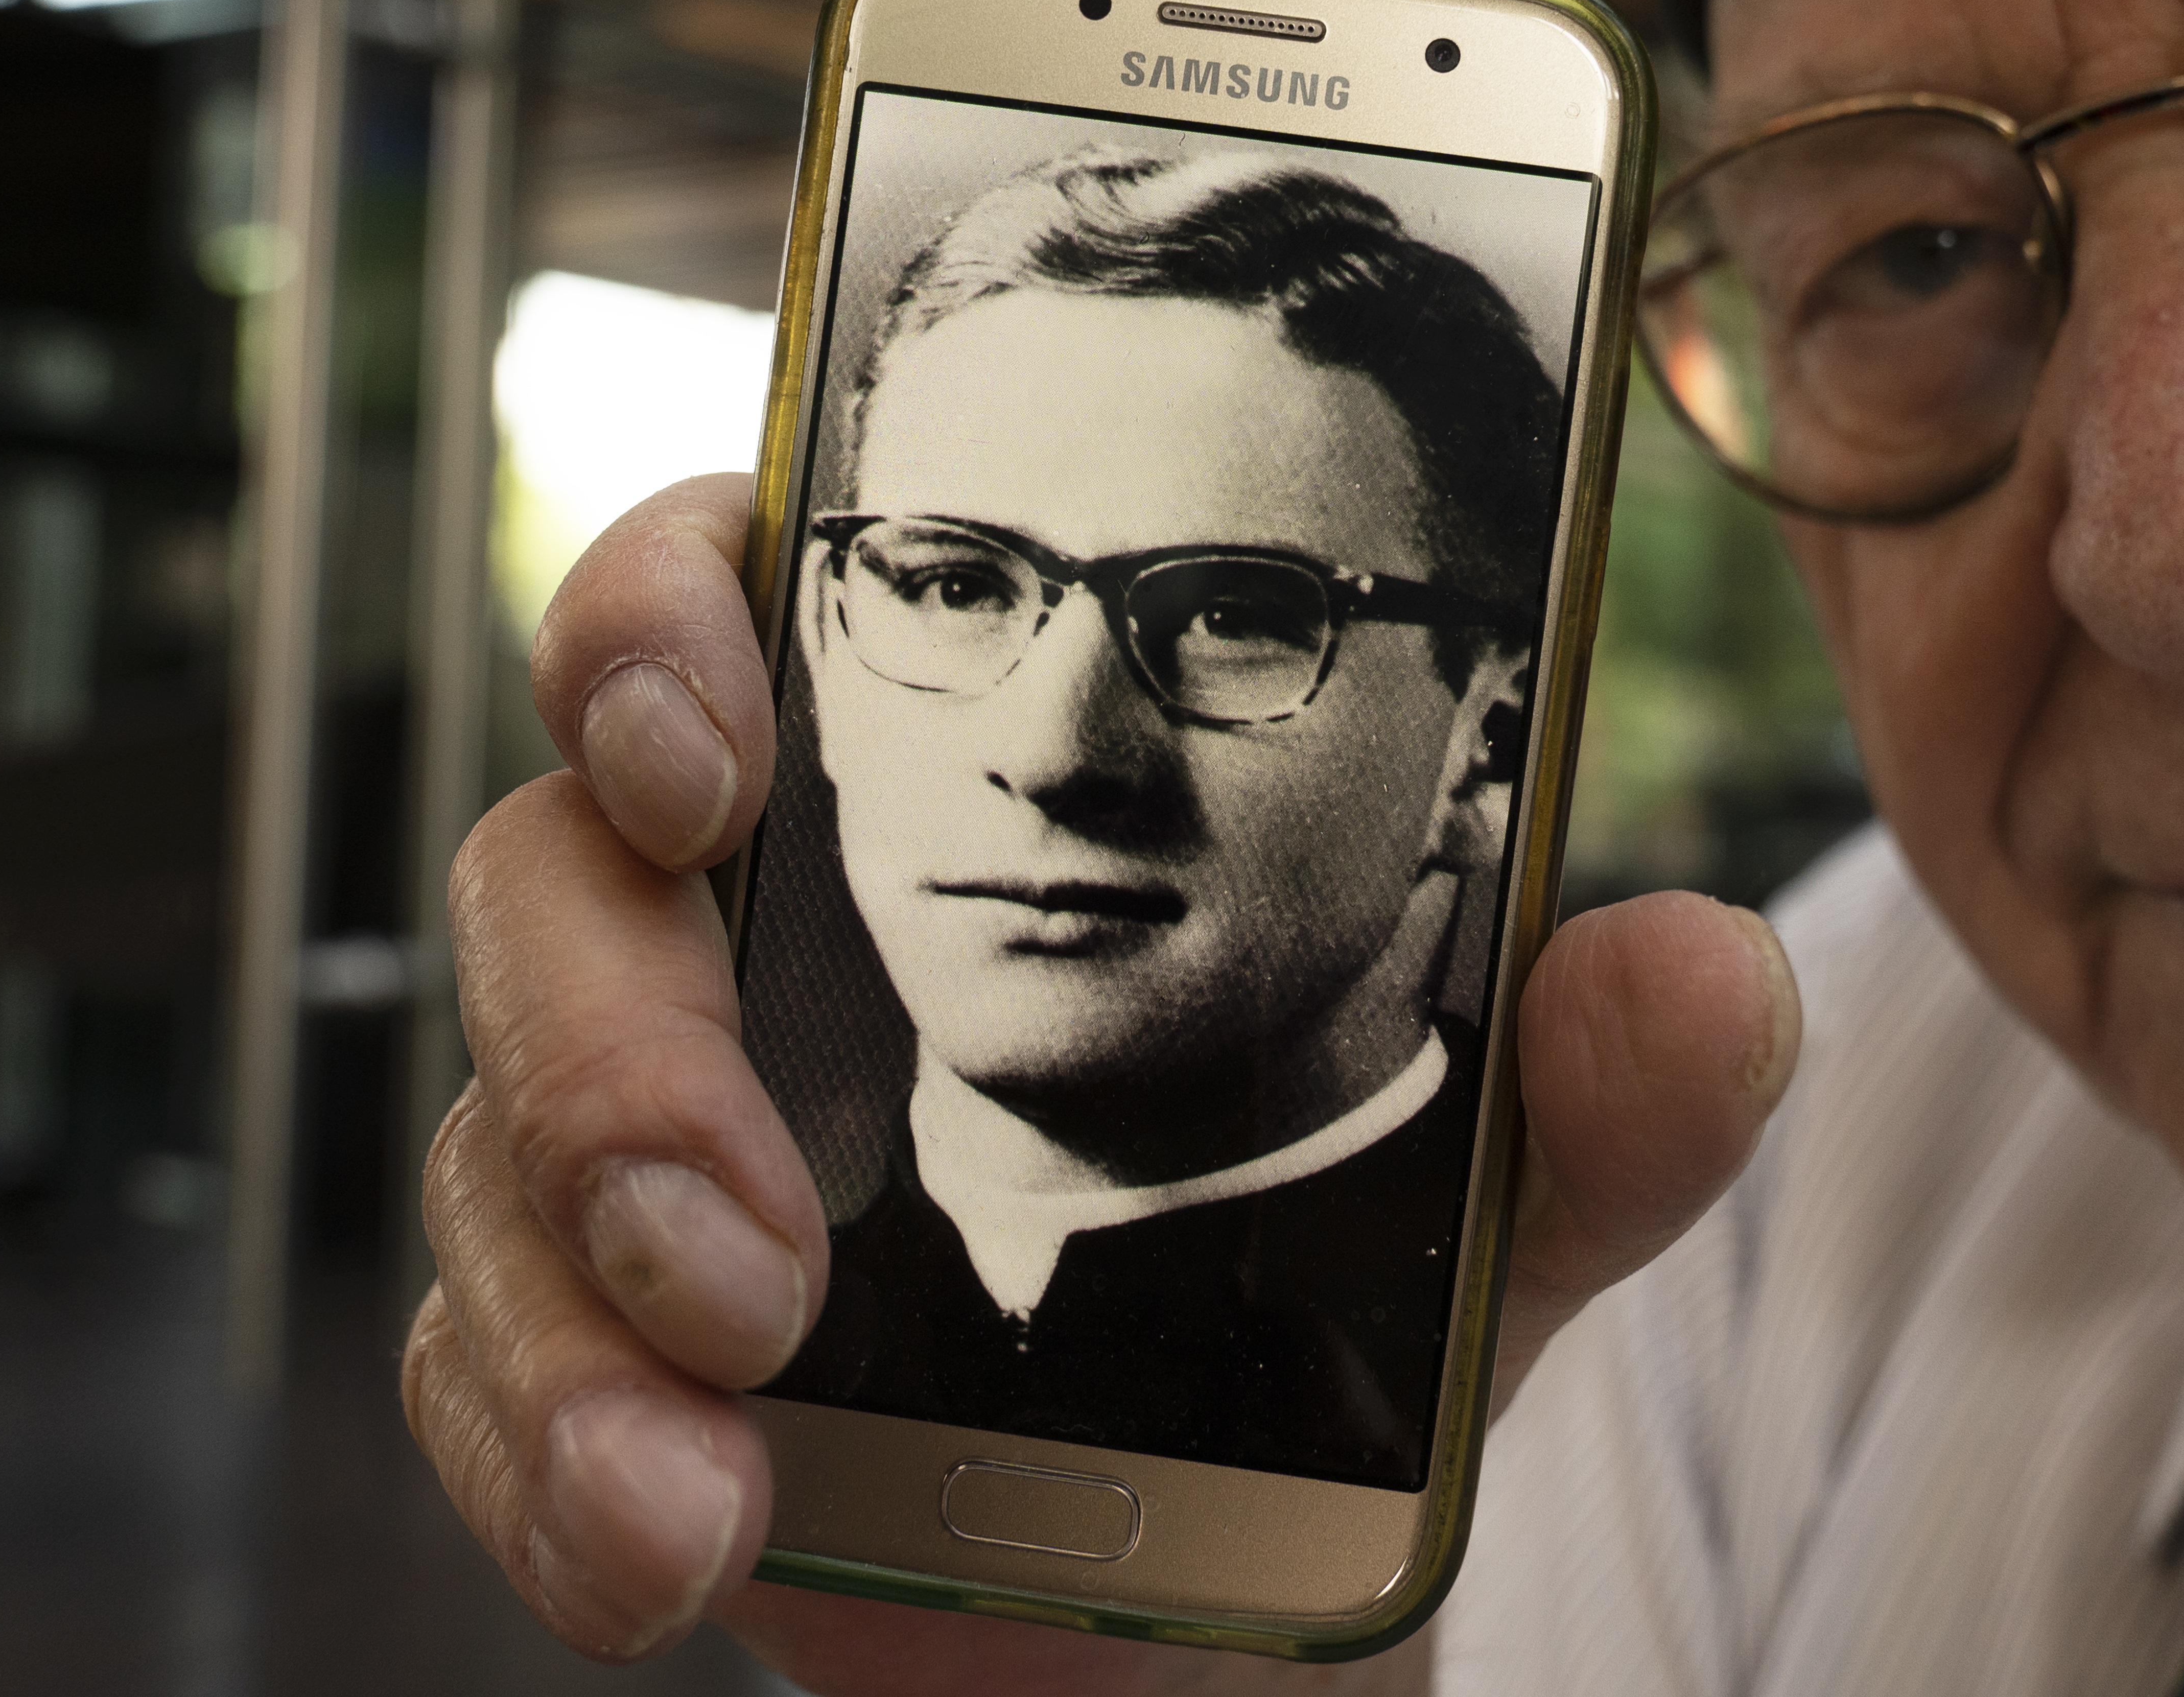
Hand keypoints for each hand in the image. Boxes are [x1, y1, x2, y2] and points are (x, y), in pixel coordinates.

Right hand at [402, 474, 1801, 1696]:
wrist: (1230, 1571)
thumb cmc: (1325, 1303)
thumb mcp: (1487, 1191)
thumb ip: (1597, 1086)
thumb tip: (1705, 976)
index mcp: (924, 806)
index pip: (725, 611)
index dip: (659, 624)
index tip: (714, 744)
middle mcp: (747, 951)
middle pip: (560, 874)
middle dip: (616, 1030)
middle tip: (748, 1212)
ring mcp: (643, 1149)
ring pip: (492, 1130)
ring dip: (582, 1271)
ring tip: (736, 1405)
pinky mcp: (594, 1352)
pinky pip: (478, 1364)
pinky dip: (554, 1449)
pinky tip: (671, 1523)